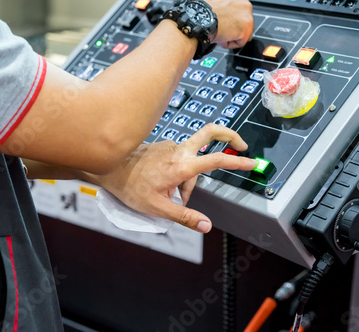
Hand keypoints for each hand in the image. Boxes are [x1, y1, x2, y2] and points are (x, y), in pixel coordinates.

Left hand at [85, 124, 257, 232]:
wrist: (107, 167)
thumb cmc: (130, 187)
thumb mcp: (158, 208)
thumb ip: (184, 216)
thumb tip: (206, 226)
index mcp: (181, 166)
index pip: (216, 159)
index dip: (237, 161)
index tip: (251, 162)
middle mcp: (178, 150)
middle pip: (210, 133)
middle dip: (229, 135)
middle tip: (240, 146)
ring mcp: (170, 146)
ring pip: (192, 156)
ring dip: (192, 175)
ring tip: (173, 197)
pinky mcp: (163, 146)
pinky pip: (180, 157)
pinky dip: (181, 171)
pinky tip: (166, 185)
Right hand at [206, 0, 253, 48]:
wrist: (199, 20)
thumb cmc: (202, 14)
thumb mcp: (216, 6)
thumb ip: (224, 9)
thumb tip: (224, 17)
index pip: (240, 15)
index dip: (231, 23)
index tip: (223, 25)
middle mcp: (246, 4)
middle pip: (245, 24)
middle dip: (234, 30)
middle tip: (221, 31)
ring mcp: (248, 16)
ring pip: (243, 34)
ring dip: (232, 37)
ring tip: (220, 33)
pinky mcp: (247, 29)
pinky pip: (240, 43)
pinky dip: (230, 44)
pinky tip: (221, 38)